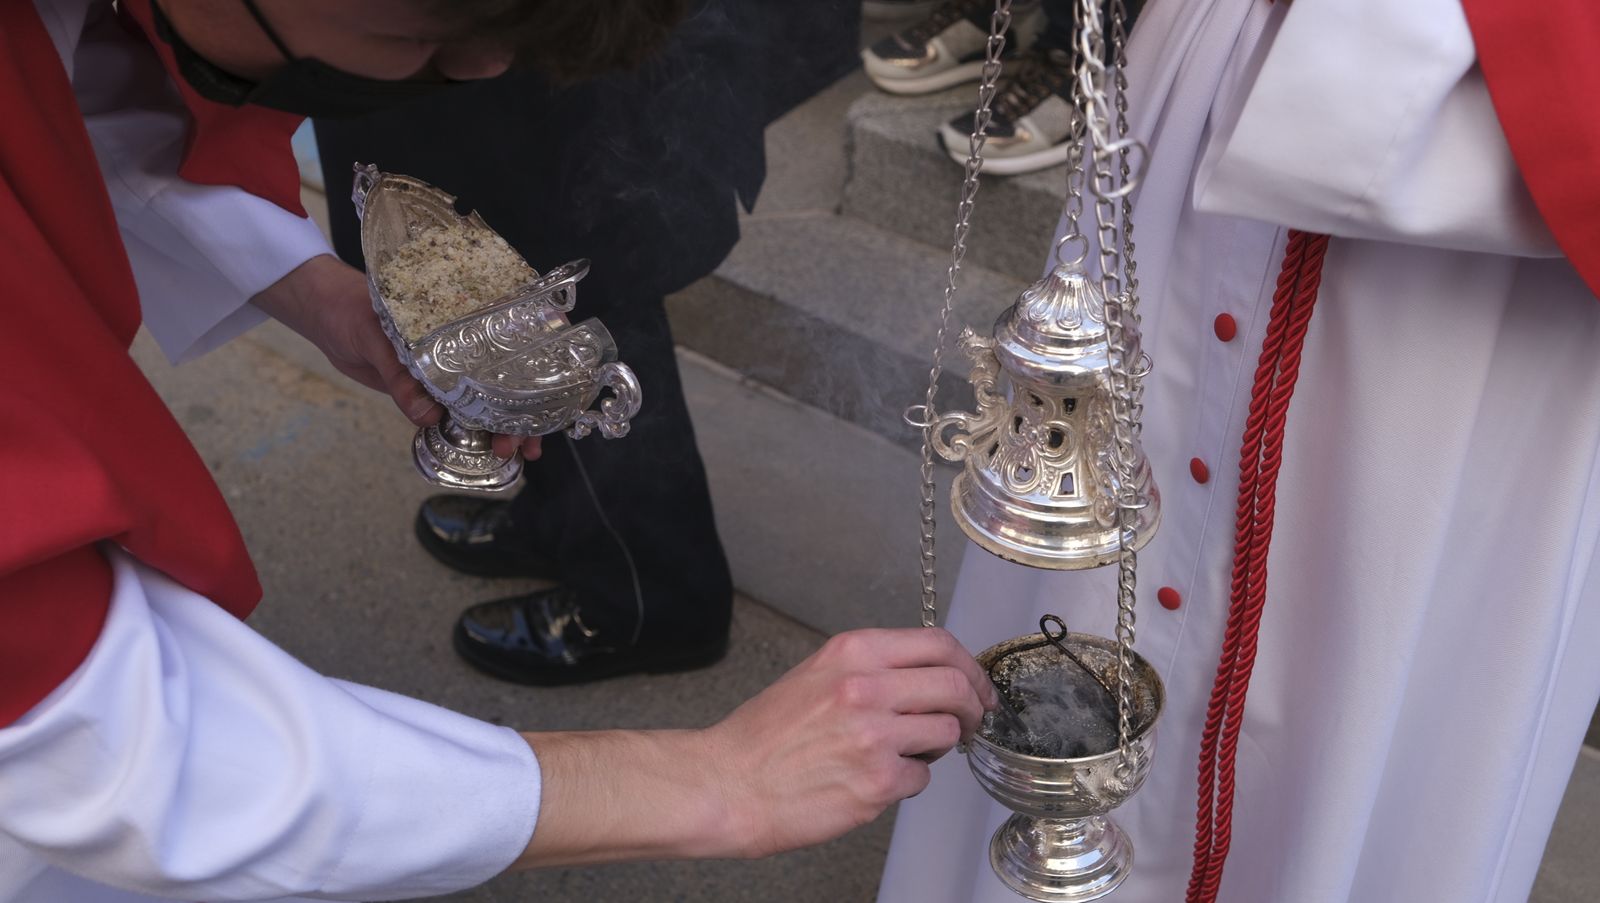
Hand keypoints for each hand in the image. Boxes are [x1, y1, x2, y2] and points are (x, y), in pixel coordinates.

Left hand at [252, 255, 540, 459]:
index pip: (519, 335)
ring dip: (504, 427)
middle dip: (525, 413)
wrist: (324, 317)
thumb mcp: (375, 339)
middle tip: (525, 444)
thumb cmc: (352, 308)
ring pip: (489, 400)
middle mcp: (465, 344)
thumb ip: (400, 376)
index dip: (546, 363)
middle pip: (510, 378)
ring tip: (513, 454)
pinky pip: (457, 413)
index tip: (559, 391)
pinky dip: (473, 432)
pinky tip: (487, 450)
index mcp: (463, 317)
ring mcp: (450, 369)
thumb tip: (427, 415)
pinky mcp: (429, 389)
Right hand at [706, 628, 996, 857]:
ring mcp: (874, 734)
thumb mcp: (816, 675)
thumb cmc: (764, 738)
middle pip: (955, 683)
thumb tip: (924, 677)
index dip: (969, 667)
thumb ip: (871, 669)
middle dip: (974, 706)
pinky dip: (908, 781)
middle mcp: (867, 686)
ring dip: (937, 747)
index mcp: (853, 653)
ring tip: (906, 754)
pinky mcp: (878, 780)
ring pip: (947, 732)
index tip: (976, 686)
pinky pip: (921, 778)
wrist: (727, 783)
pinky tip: (875, 780)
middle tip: (971, 721)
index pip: (938, 643)